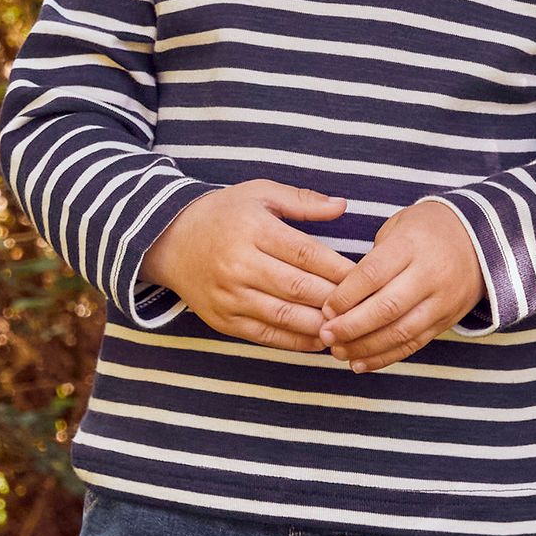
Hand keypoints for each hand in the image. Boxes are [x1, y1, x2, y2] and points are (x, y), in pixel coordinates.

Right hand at [141, 180, 351, 350]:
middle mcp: (239, 265)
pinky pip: (266, 336)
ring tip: (348, 327)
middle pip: (298, 288)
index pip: (305, 253)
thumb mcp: (259, 194)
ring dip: (320, 325)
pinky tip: (319, 339)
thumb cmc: (223, 214)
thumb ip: (302, 201)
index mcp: (253, 230)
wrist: (169, 241)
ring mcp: (229, 296)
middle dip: (335, 300)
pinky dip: (296, 342)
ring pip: (284, 316)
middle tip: (366, 307)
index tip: (366, 277)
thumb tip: (343, 206)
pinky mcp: (223, 320)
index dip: (339, 268)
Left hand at [319, 198, 485, 372]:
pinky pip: (414, 344)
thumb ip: (372, 259)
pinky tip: (360, 363)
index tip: (325, 309)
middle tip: (326, 335)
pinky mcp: (447, 320)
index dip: (346, 295)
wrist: (479, 238)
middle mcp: (430, 274)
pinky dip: (385, 357)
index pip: (373, 274)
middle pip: (387, 308)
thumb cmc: (425, 230)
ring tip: (338, 352)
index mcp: (412, 245)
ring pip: (401, 332)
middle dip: (351, 326)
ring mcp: (442, 300)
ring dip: (365, 347)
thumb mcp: (398, 226)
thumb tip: (341, 297)